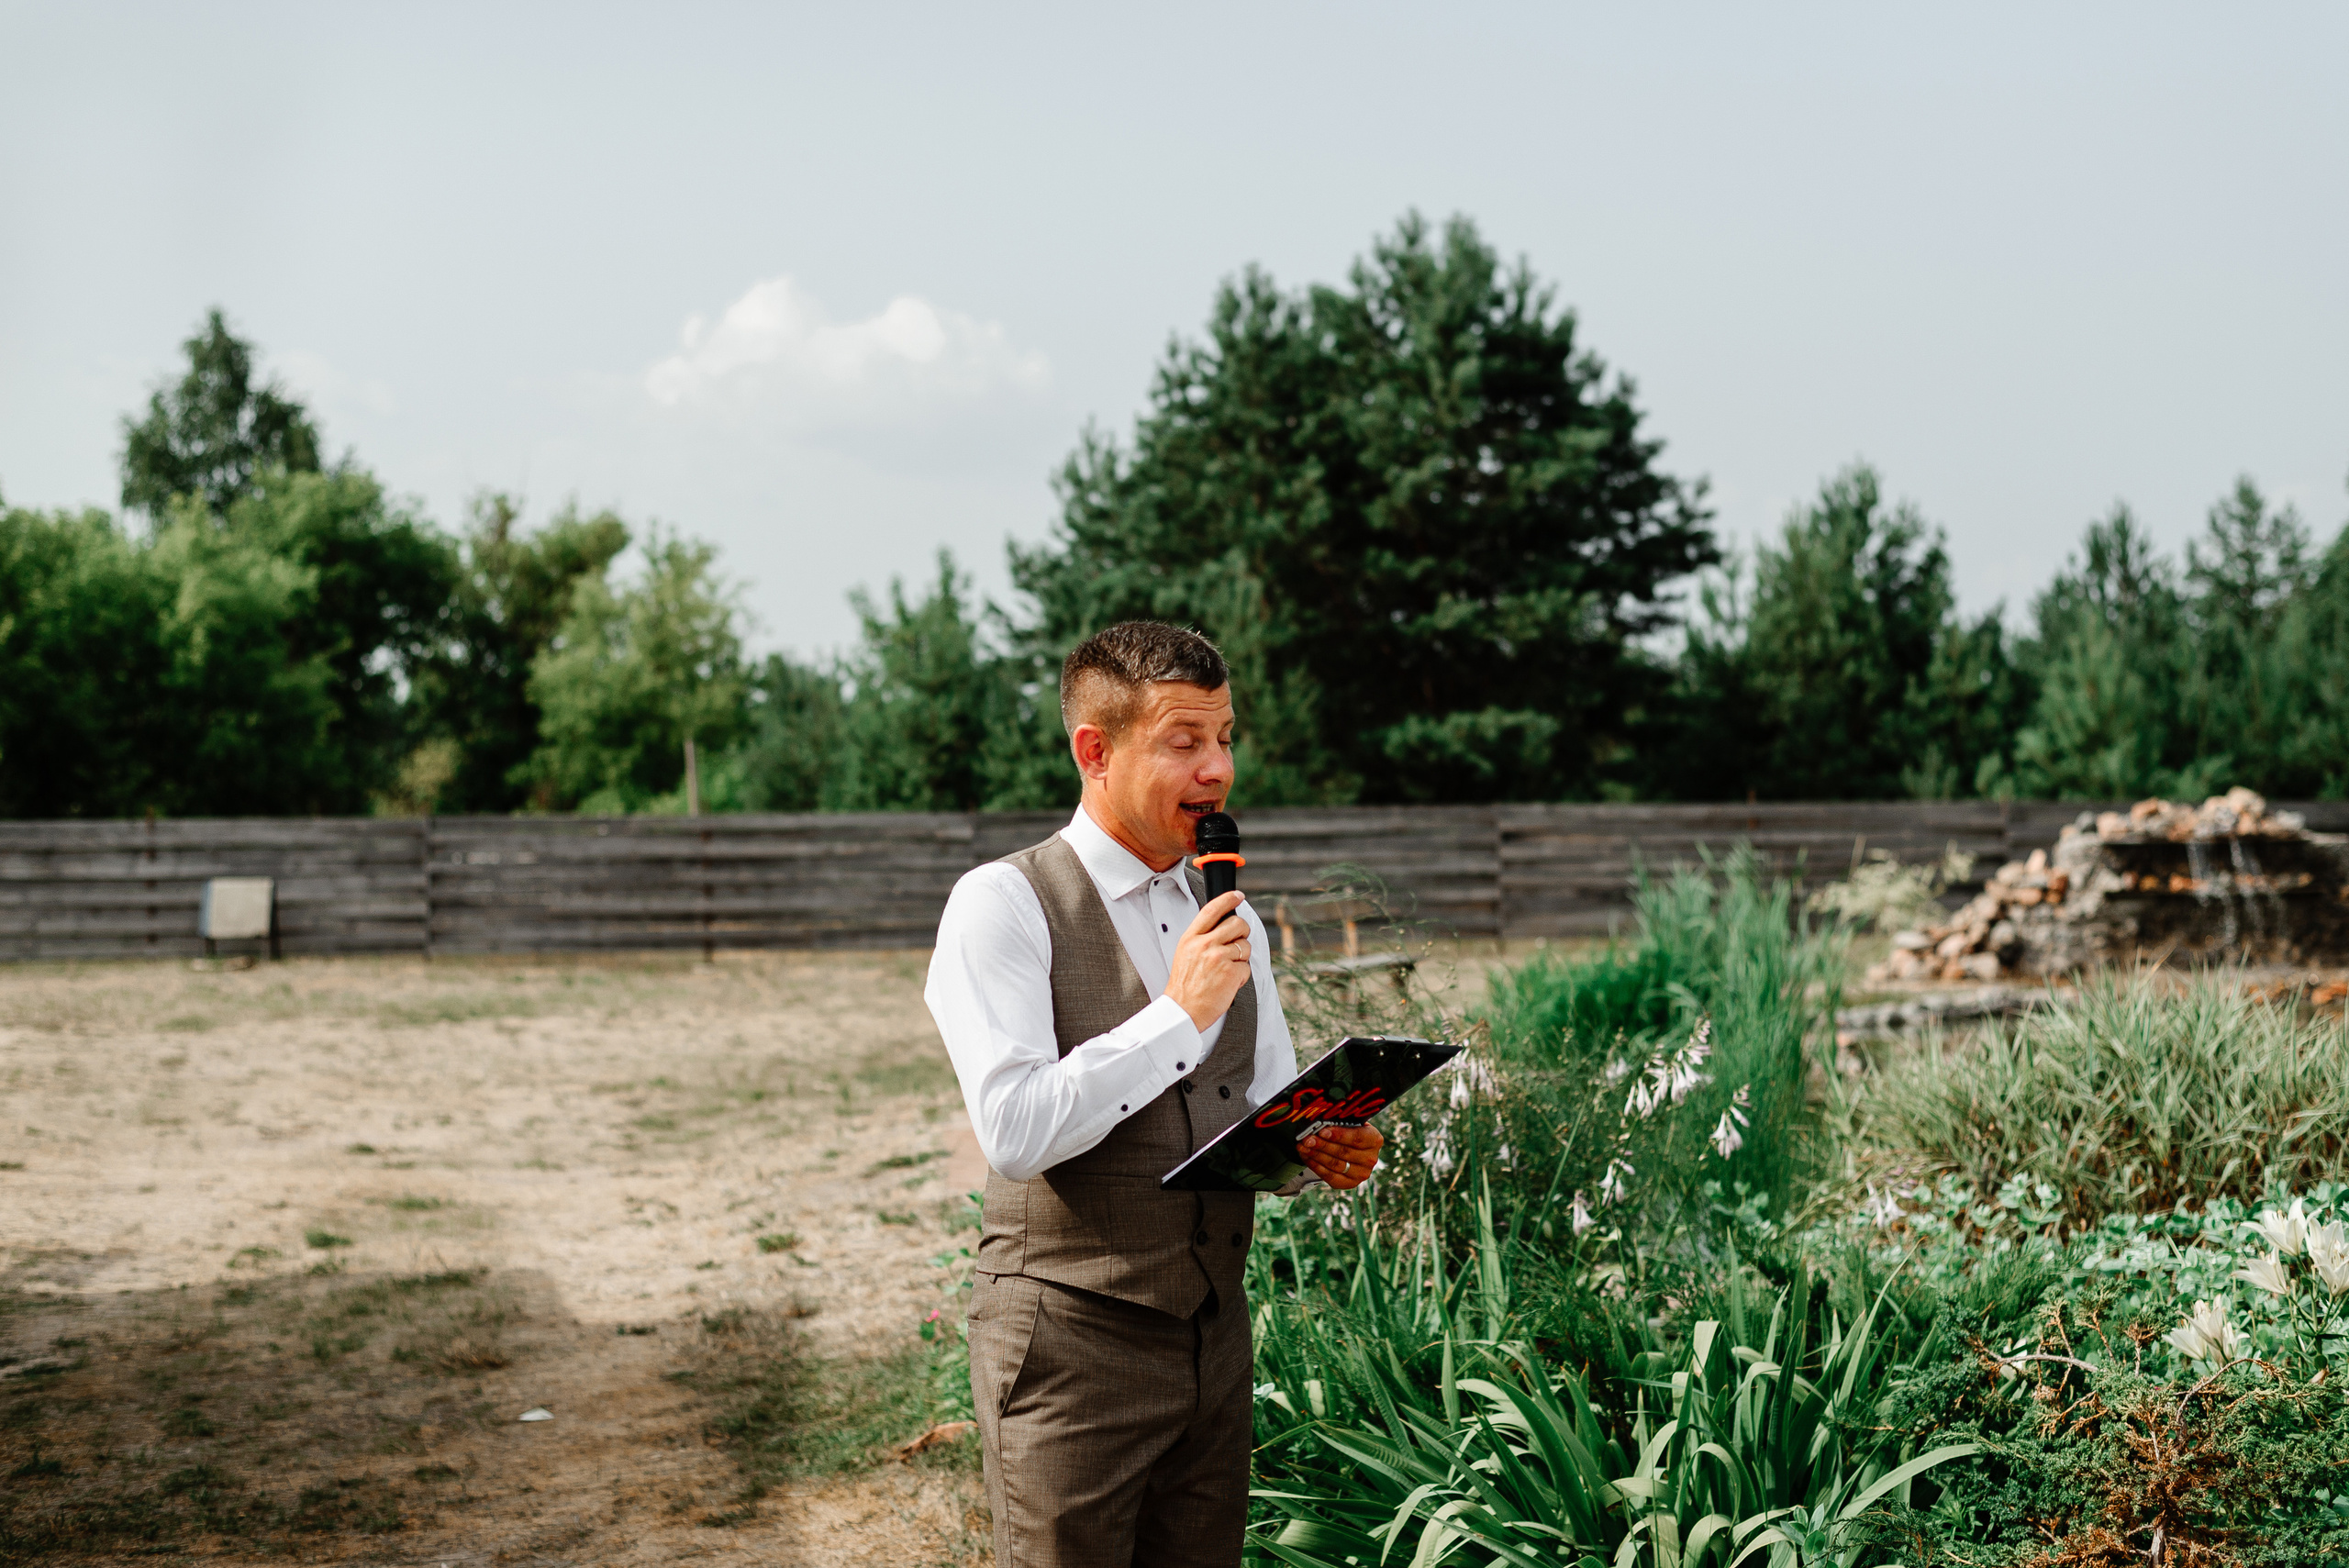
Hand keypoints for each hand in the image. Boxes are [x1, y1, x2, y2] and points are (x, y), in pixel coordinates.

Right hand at [1165, 891, 1250, 1031]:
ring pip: (1245, 946)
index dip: (1227, 899)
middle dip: (1243, 931)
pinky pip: (1247, 967)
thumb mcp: (1184, 954)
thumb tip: (1223, 927)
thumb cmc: (1184, 986)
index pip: (1211, 910)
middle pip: (1236, 924)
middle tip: (1240, 941)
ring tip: (1226, 970)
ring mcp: (1219, 957)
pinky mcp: (1231, 972)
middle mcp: (1204, 945)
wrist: (1183, 1010)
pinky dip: (1241, 976)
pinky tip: (1228, 983)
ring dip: (1242, 958)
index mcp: (1191, 938)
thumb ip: (1201, 938)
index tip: (1237, 895)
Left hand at [1299, 1123, 1382, 1190]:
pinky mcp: (1350, 1183)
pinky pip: (1330, 1176)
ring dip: (1316, 1155)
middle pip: (1344, 1152)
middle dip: (1322, 1145)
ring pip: (1335, 1165)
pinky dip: (1316, 1166)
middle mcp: (1371, 1158)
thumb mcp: (1350, 1122)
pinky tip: (1306, 1157)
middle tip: (1307, 1139)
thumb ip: (1339, 1121)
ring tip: (1302, 1147)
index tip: (1322, 1131)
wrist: (1351, 1147)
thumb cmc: (1349, 1130)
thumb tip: (1319, 1119)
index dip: (1339, 1135)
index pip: (1357, 1138)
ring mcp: (1361, 1173)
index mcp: (1374, 1139)